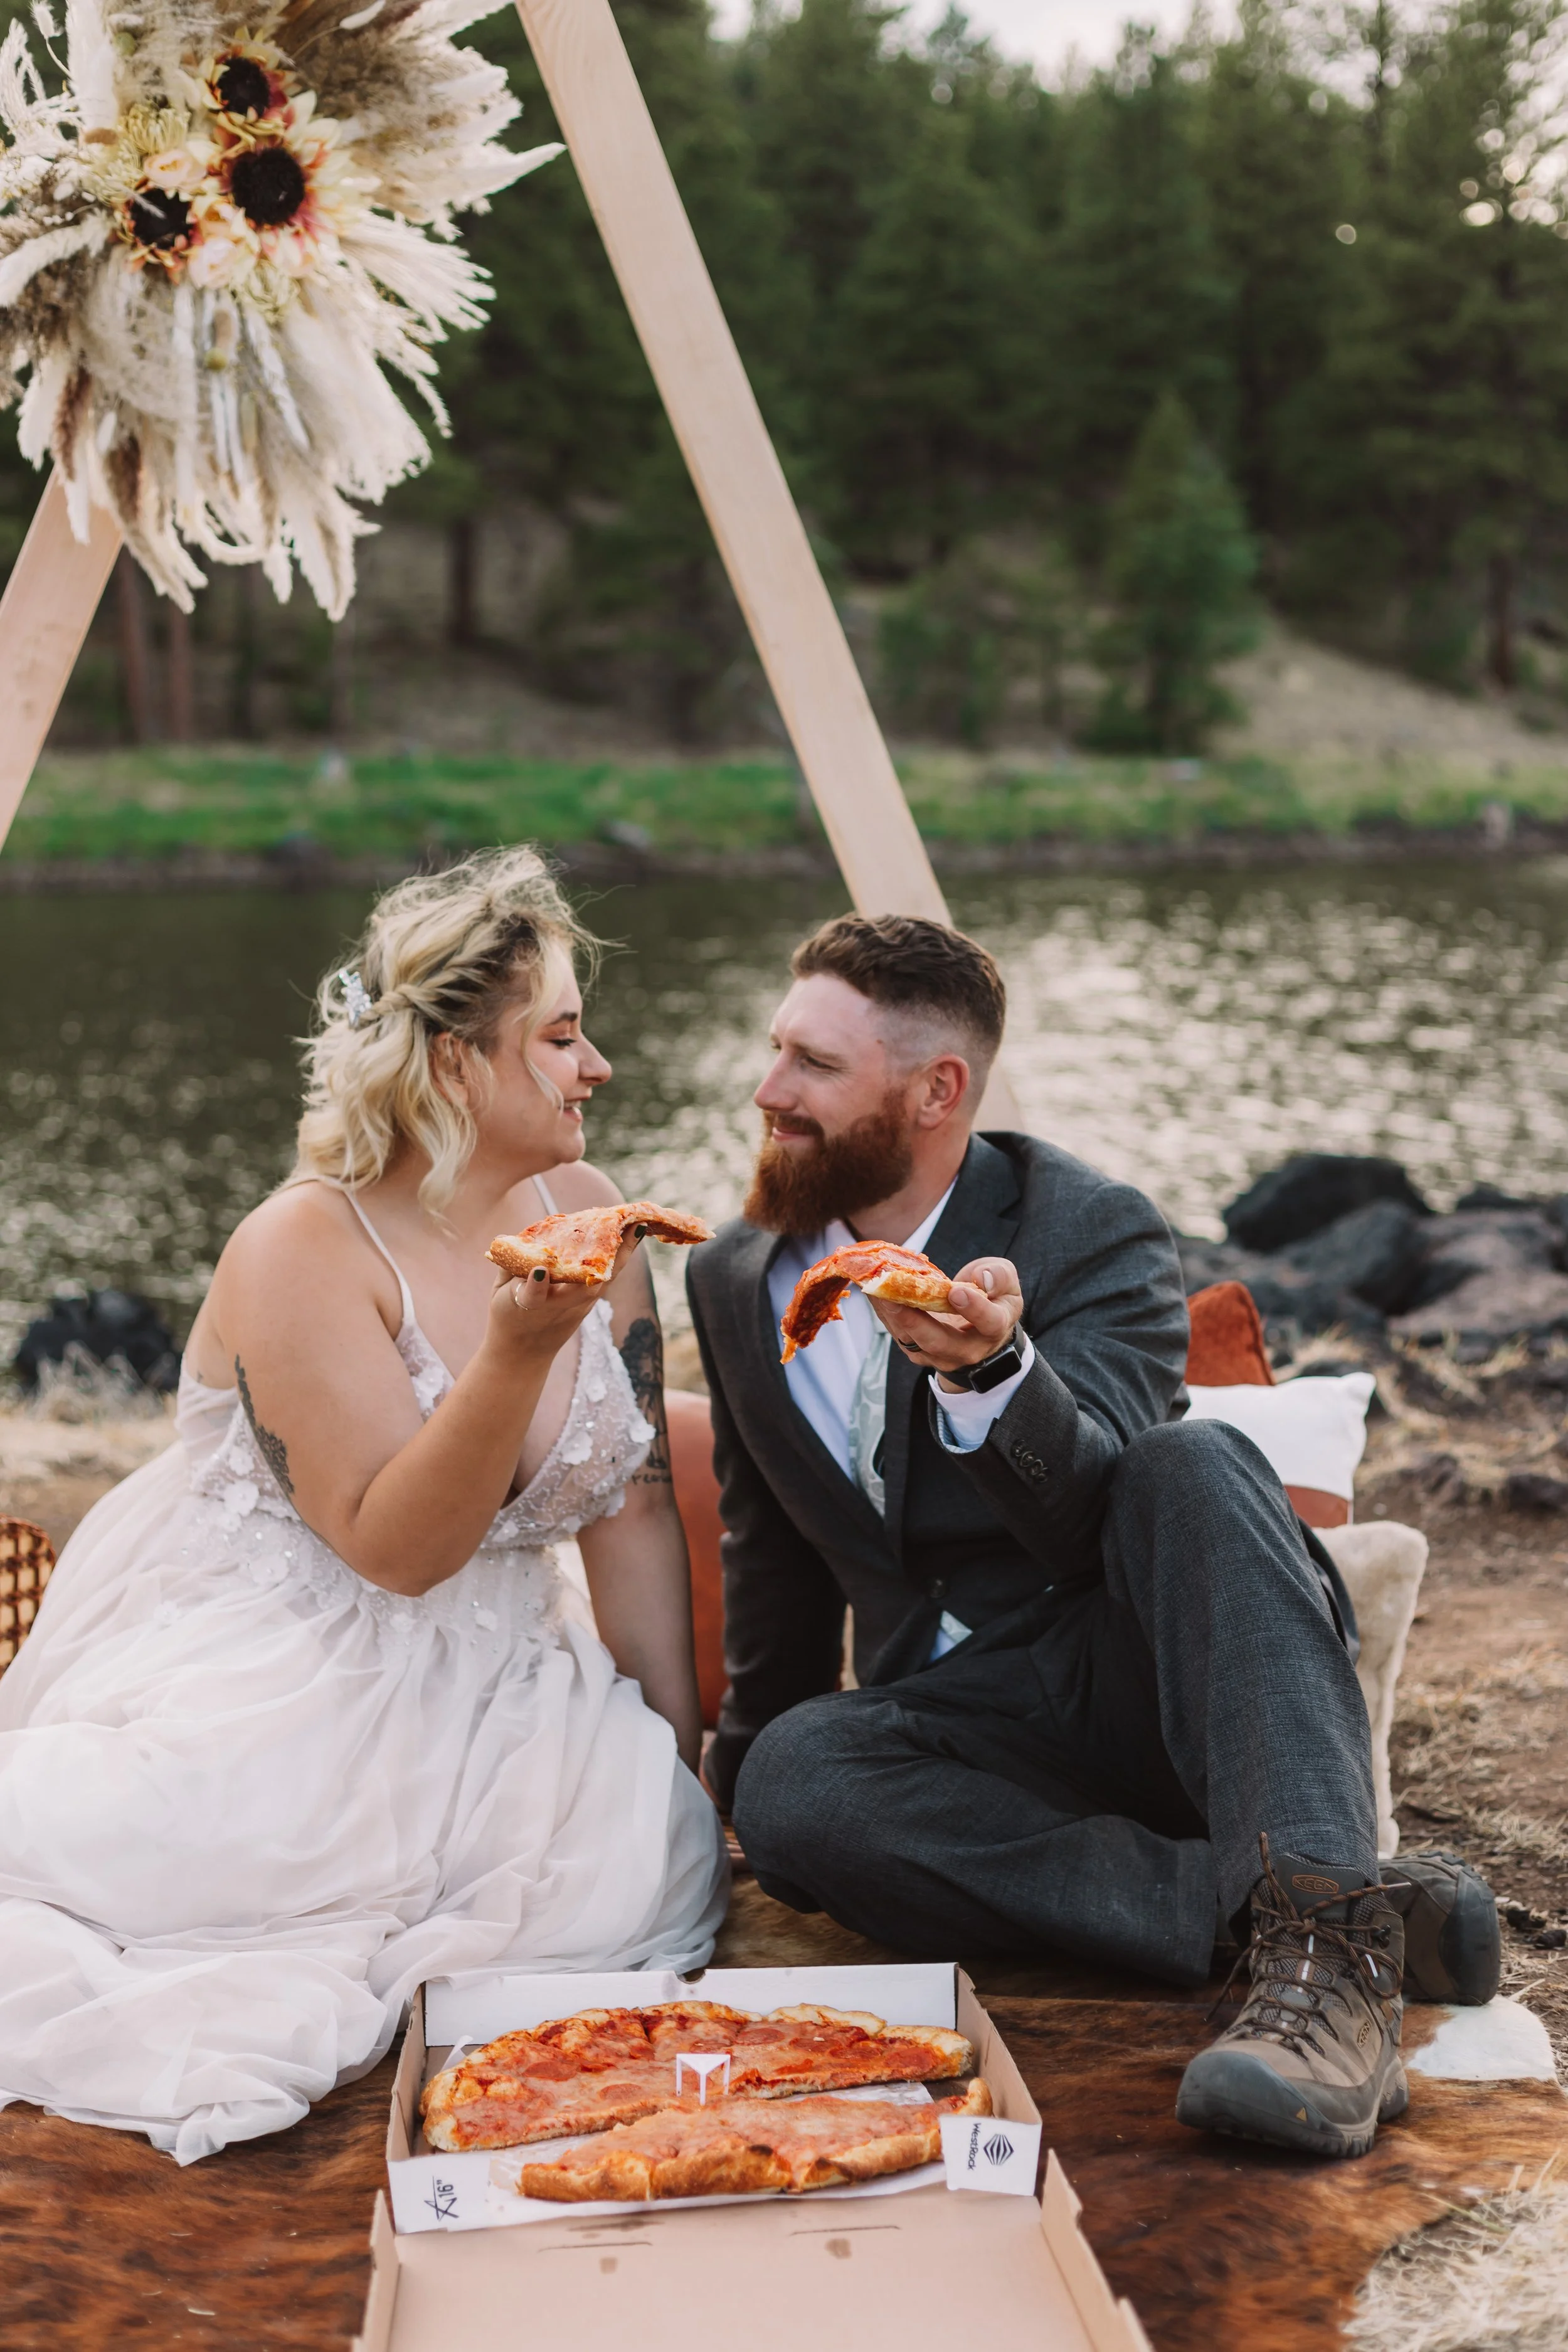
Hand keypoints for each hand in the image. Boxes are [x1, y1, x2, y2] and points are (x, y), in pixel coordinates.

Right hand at [483, 1225, 648, 1362]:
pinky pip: (607, 1277)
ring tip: (637, 1224)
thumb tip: (530, 1236)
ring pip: (605, 1279)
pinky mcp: (589, 1305)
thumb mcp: (500, 1292)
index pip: (531, 1295)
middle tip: (627, 1225)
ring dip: (622, 1252)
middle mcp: (558, 1307)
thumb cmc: (508, 1315)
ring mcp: (579, 1307)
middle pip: (584, 1285)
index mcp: (526, 1304)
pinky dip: (618, 1257)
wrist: (524, 1353)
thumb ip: (510, 1264)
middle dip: (605, 1256)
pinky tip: (630, 1236)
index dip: (535, 1283)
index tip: (538, 1271)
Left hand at [870, 1256, 1023, 1389]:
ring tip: (874, 1287)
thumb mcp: (1007, 1283)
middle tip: (895, 1296)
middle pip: (938, 1341)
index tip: (956, 1291)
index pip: (988, 1322)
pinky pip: (897, 1333)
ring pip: (911, 1340)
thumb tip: (982, 1278)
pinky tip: (871, 1289)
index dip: (974, 1308)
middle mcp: (966, 1349)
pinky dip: (883, 1311)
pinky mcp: (917, 1351)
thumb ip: (999, 1276)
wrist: (980, 1331)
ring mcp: (938, 1355)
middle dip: (914, 1320)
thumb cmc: (994, 1299)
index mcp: (994, 1329)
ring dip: (889, 1314)